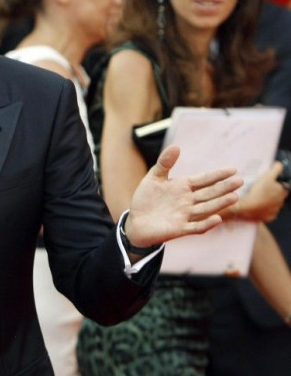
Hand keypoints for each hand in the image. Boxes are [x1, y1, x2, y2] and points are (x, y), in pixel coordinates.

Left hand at [126, 145, 242, 247]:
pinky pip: (196, 227)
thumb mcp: (154, 178)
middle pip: (209, 193)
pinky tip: (217, 218)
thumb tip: (176, 146)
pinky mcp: (179, 229)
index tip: (233, 169)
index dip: (217, 175)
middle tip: (240, 181)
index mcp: (183, 186)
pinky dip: (206, 224)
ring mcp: (185, 215)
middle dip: (224, 187)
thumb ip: (164, 163)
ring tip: (235, 196)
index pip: (204, 179)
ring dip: (220, 203)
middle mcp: (188, 200)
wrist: (135, 221)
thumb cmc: (145, 199)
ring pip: (206, 208)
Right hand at [229, 162, 287, 222]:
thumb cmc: (257, 192)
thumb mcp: (267, 176)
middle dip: (272, 192)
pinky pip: (266, 213)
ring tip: (256, 197)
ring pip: (272, 204)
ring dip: (267, 201)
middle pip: (278, 195)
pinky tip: (255, 205)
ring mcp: (274, 211)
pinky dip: (262, 209)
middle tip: (260, 188)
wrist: (245, 208)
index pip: (283, 185)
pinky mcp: (267, 218)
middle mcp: (281, 203)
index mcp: (282, 192)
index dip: (276, 183)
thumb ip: (276, 169)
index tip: (267, 182)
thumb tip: (279, 164)